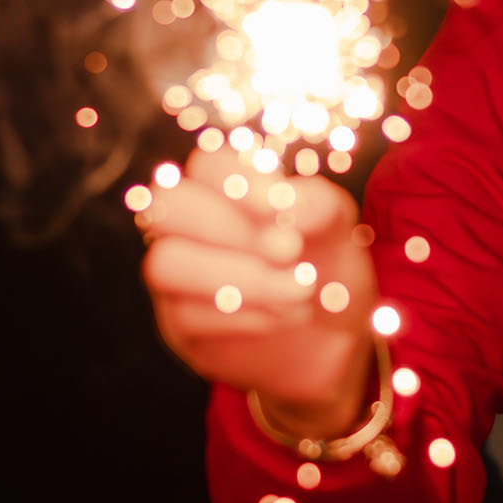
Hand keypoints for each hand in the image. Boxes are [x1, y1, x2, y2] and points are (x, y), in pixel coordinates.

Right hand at [143, 150, 375, 439]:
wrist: (335, 338)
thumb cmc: (326, 267)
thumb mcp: (337, 230)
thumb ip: (316, 205)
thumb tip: (285, 200)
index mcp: (226, 188)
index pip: (206, 164)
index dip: (236, 179)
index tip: (281, 205)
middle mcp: (189, 226)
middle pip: (167, 205)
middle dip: (229, 226)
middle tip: (290, 249)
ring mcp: (177, 278)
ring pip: (165, 264)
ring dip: (240, 277)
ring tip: (299, 289)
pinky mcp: (181, 328)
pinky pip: (187, 316)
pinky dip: (246, 315)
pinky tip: (289, 315)